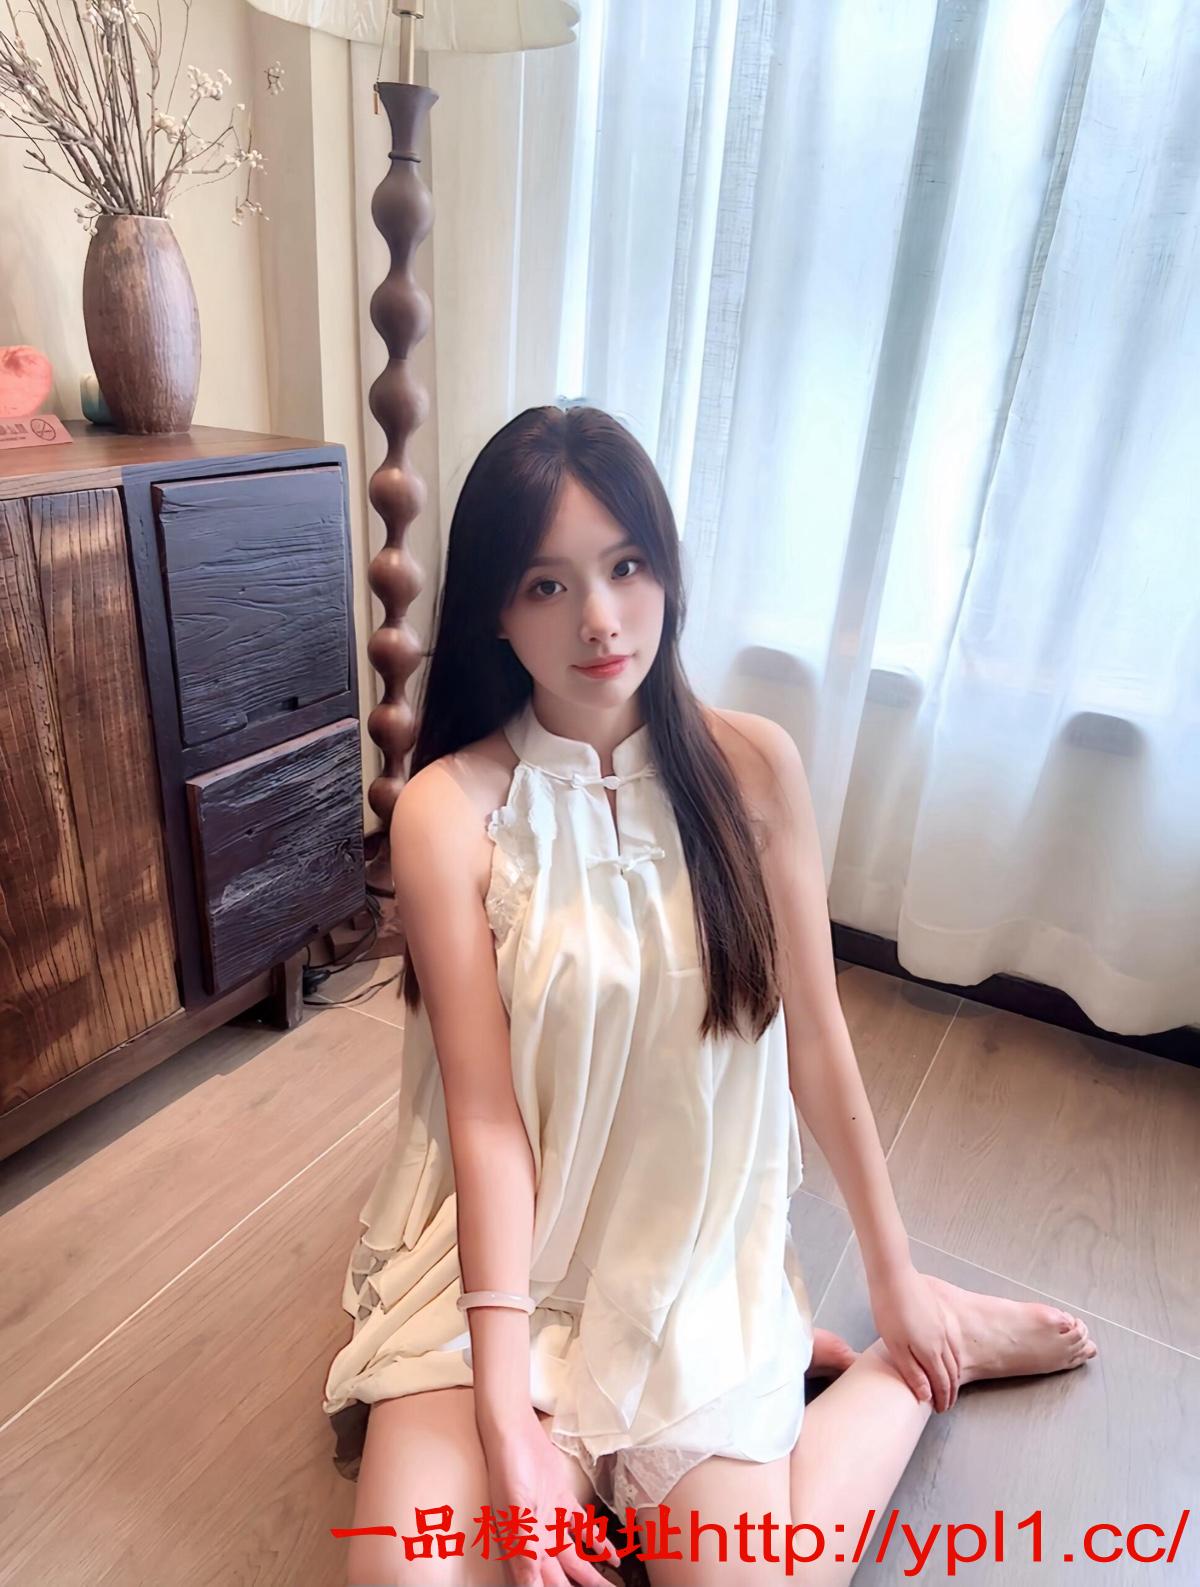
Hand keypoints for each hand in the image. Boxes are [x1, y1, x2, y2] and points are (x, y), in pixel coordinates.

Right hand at [480, 1406, 621, 1585]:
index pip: (538, 1584)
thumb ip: (523, 1549)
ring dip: (590, 1574)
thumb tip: (529, 1585)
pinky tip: (612, 1556)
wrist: (514, 1432)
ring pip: (574, 1557)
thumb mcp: (515, 1510)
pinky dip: (597, 1543)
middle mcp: (536, 1538)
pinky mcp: (562, 1501)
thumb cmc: (509, 1469)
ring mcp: (551, 1520)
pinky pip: (582, 1529)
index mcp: (523, 1546)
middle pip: (559, 1577)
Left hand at [868, 1265, 961, 1411]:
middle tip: (947, 1404)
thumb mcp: (895, 1346)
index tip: (940, 1410)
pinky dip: (956, 1357)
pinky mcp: (940, 1314)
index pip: (942, 1382)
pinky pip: (954, 1342)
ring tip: (951, 1385)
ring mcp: (943, 1325)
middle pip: (952, 1372)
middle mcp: (942, 1340)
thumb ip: (911, 1371)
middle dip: (950, 1391)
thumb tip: (926, 1395)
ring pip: (956, 1357)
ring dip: (955, 1375)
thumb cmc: (889, 1310)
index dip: (942, 1399)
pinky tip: (951, 1355)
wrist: (894, 1275)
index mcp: (931, 1351)